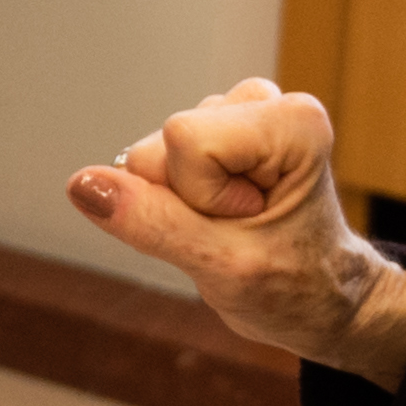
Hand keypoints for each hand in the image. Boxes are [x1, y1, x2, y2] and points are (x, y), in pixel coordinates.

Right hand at [68, 77, 405, 387]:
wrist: (323, 303)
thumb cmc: (297, 288)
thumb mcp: (223, 266)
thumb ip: (150, 222)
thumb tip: (82, 185)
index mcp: (291, 121)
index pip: (185, 141)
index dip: (200, 198)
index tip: (246, 224)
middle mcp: (264, 103)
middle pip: (161, 146)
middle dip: (184, 202)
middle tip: (237, 232)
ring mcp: (235, 116)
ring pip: (151, 157)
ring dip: (181, 205)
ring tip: (235, 229)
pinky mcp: (213, 134)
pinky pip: (153, 165)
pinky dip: (177, 201)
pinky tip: (220, 218)